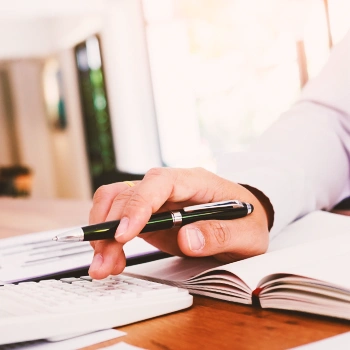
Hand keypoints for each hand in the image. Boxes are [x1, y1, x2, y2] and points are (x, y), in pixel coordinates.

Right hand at [88, 167, 269, 278]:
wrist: (244, 220)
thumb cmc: (247, 220)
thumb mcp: (247, 233)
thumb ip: (221, 233)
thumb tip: (186, 238)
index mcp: (195, 182)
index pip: (158, 182)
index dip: (138, 205)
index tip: (126, 235)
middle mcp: (170, 187)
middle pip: (128, 193)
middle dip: (111, 226)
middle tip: (105, 261)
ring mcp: (157, 200)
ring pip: (116, 203)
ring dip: (103, 232)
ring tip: (103, 266)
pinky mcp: (150, 216)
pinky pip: (121, 219)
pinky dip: (110, 238)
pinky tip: (112, 259)